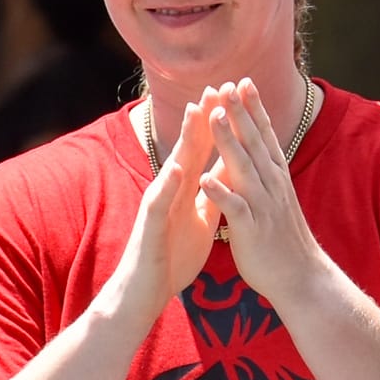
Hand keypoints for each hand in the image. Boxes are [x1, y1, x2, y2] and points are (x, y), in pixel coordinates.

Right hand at [110, 94, 221, 323]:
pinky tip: (178, 168)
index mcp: (185, 191)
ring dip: (184, 139)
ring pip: (173, 166)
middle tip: (218, 84)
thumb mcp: (200, 223)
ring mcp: (158, 207)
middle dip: (204, 117)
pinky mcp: (150, 228)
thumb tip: (227, 178)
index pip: (203, 151)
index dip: (218, 124)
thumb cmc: (170, 260)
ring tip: (195, 111)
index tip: (234, 96)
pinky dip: (168, 185)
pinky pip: (159, 204)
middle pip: (188, 148)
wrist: (145, 295)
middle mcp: (170, 192)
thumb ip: (211, 198)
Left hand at [198, 80, 326, 313]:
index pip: (263, 136)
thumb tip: (259, 155)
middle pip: (254, 143)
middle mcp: (271, 186)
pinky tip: (205, 179)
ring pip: (243, 168)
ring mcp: (263, 206)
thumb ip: (265, 176)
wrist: (300, 278)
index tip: (243, 81)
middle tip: (228, 83)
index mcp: (274, 178)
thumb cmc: (282, 241)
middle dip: (241, 112)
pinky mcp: (252, 230)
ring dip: (230, 142)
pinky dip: (221, 193)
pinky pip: (235, 209)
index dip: (253, 108)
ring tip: (215, 117)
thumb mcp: (275, 200)